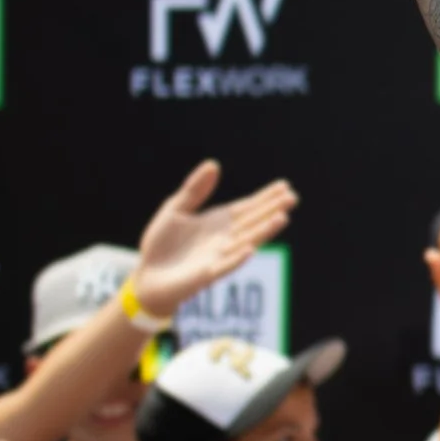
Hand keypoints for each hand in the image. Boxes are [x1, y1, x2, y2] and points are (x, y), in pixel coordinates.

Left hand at [131, 161, 299, 319]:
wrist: (146, 276)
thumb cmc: (162, 245)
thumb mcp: (175, 209)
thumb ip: (195, 190)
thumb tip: (214, 164)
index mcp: (219, 222)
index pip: (248, 207)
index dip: (266, 197)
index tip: (285, 185)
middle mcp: (226, 238)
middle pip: (253, 222)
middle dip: (272, 210)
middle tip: (292, 197)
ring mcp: (219, 256)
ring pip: (247, 241)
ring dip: (264, 231)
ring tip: (281, 218)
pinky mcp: (207, 274)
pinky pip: (225, 266)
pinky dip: (237, 258)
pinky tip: (250, 249)